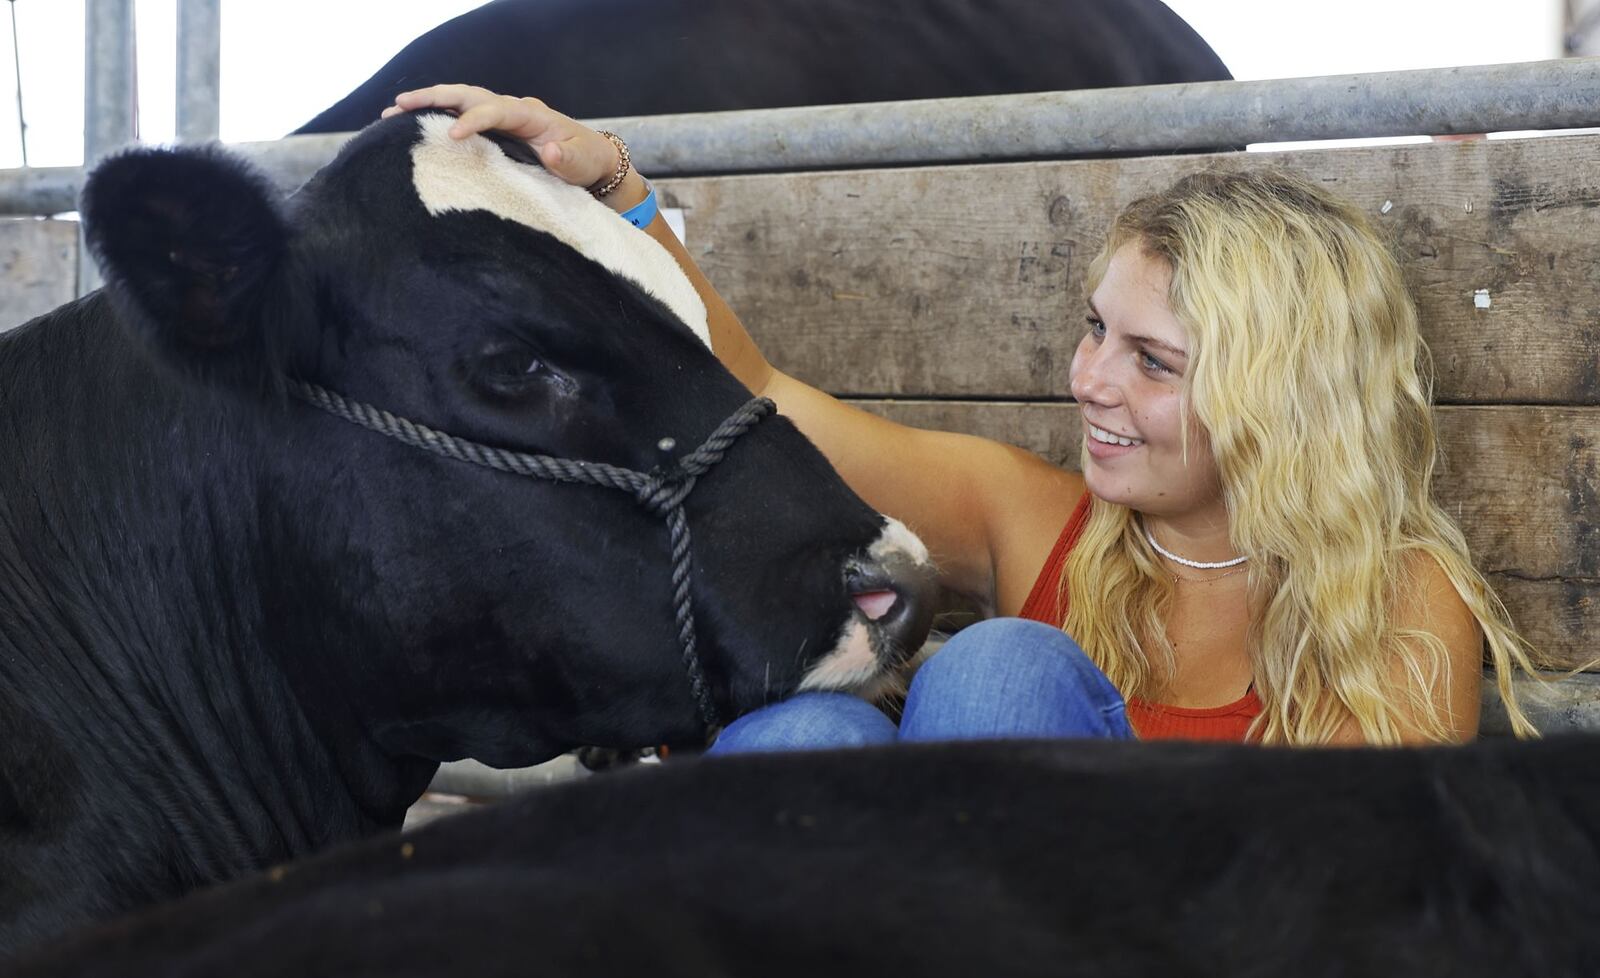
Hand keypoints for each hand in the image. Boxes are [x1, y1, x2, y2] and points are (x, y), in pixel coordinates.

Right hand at [381, 85, 646, 208]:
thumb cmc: (586, 162)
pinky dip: (437, 118)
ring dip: (427, 105)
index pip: (495, 110)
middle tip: (397, 106)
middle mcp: (512, 109)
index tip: (452, 136)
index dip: (473, 120)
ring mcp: (502, 117)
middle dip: (433, 98)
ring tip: (392, 113)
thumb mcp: (582, 164)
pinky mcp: (495, 129)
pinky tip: (411, 127)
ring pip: (460, 102)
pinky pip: (462, 117)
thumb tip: (551, 152)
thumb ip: (567, 160)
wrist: (592, 161)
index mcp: (531, 114)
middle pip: (468, 95)